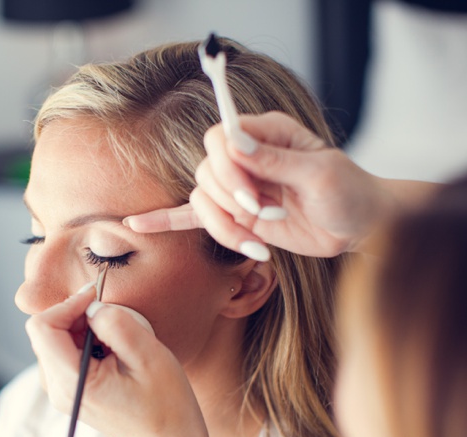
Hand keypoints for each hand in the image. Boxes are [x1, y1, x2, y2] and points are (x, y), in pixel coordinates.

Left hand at [26, 288, 214, 436]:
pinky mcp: (70, 391)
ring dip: (80, 327)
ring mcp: (62, 393)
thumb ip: (116, 324)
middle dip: (73, 315)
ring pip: (53, 340)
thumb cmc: (166, 402)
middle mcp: (59, 390)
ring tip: (115, 338)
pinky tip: (111, 350)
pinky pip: (64, 352)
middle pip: (45, 332)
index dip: (66, 304)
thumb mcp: (148, 355)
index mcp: (74, 383)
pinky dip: (83, 340)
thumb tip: (91, 306)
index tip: (95, 297)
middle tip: (110, 317)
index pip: (42, 328)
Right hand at [124, 112, 393, 258]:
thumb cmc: (348, 192)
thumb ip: (277, 160)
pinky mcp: (235, 216)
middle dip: (232, 202)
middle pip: (207, 172)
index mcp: (267, 135)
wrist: (358, 226)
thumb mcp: (320, 174)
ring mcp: (238, 189)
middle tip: (267, 215)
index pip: (222, 137)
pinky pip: (193, 216)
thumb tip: (237, 144)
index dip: (228, 166)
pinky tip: (137, 225)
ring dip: (228, 228)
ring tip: (260, 241)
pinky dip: (165, 220)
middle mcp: (247, 158)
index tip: (252, 193)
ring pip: (202, 202)